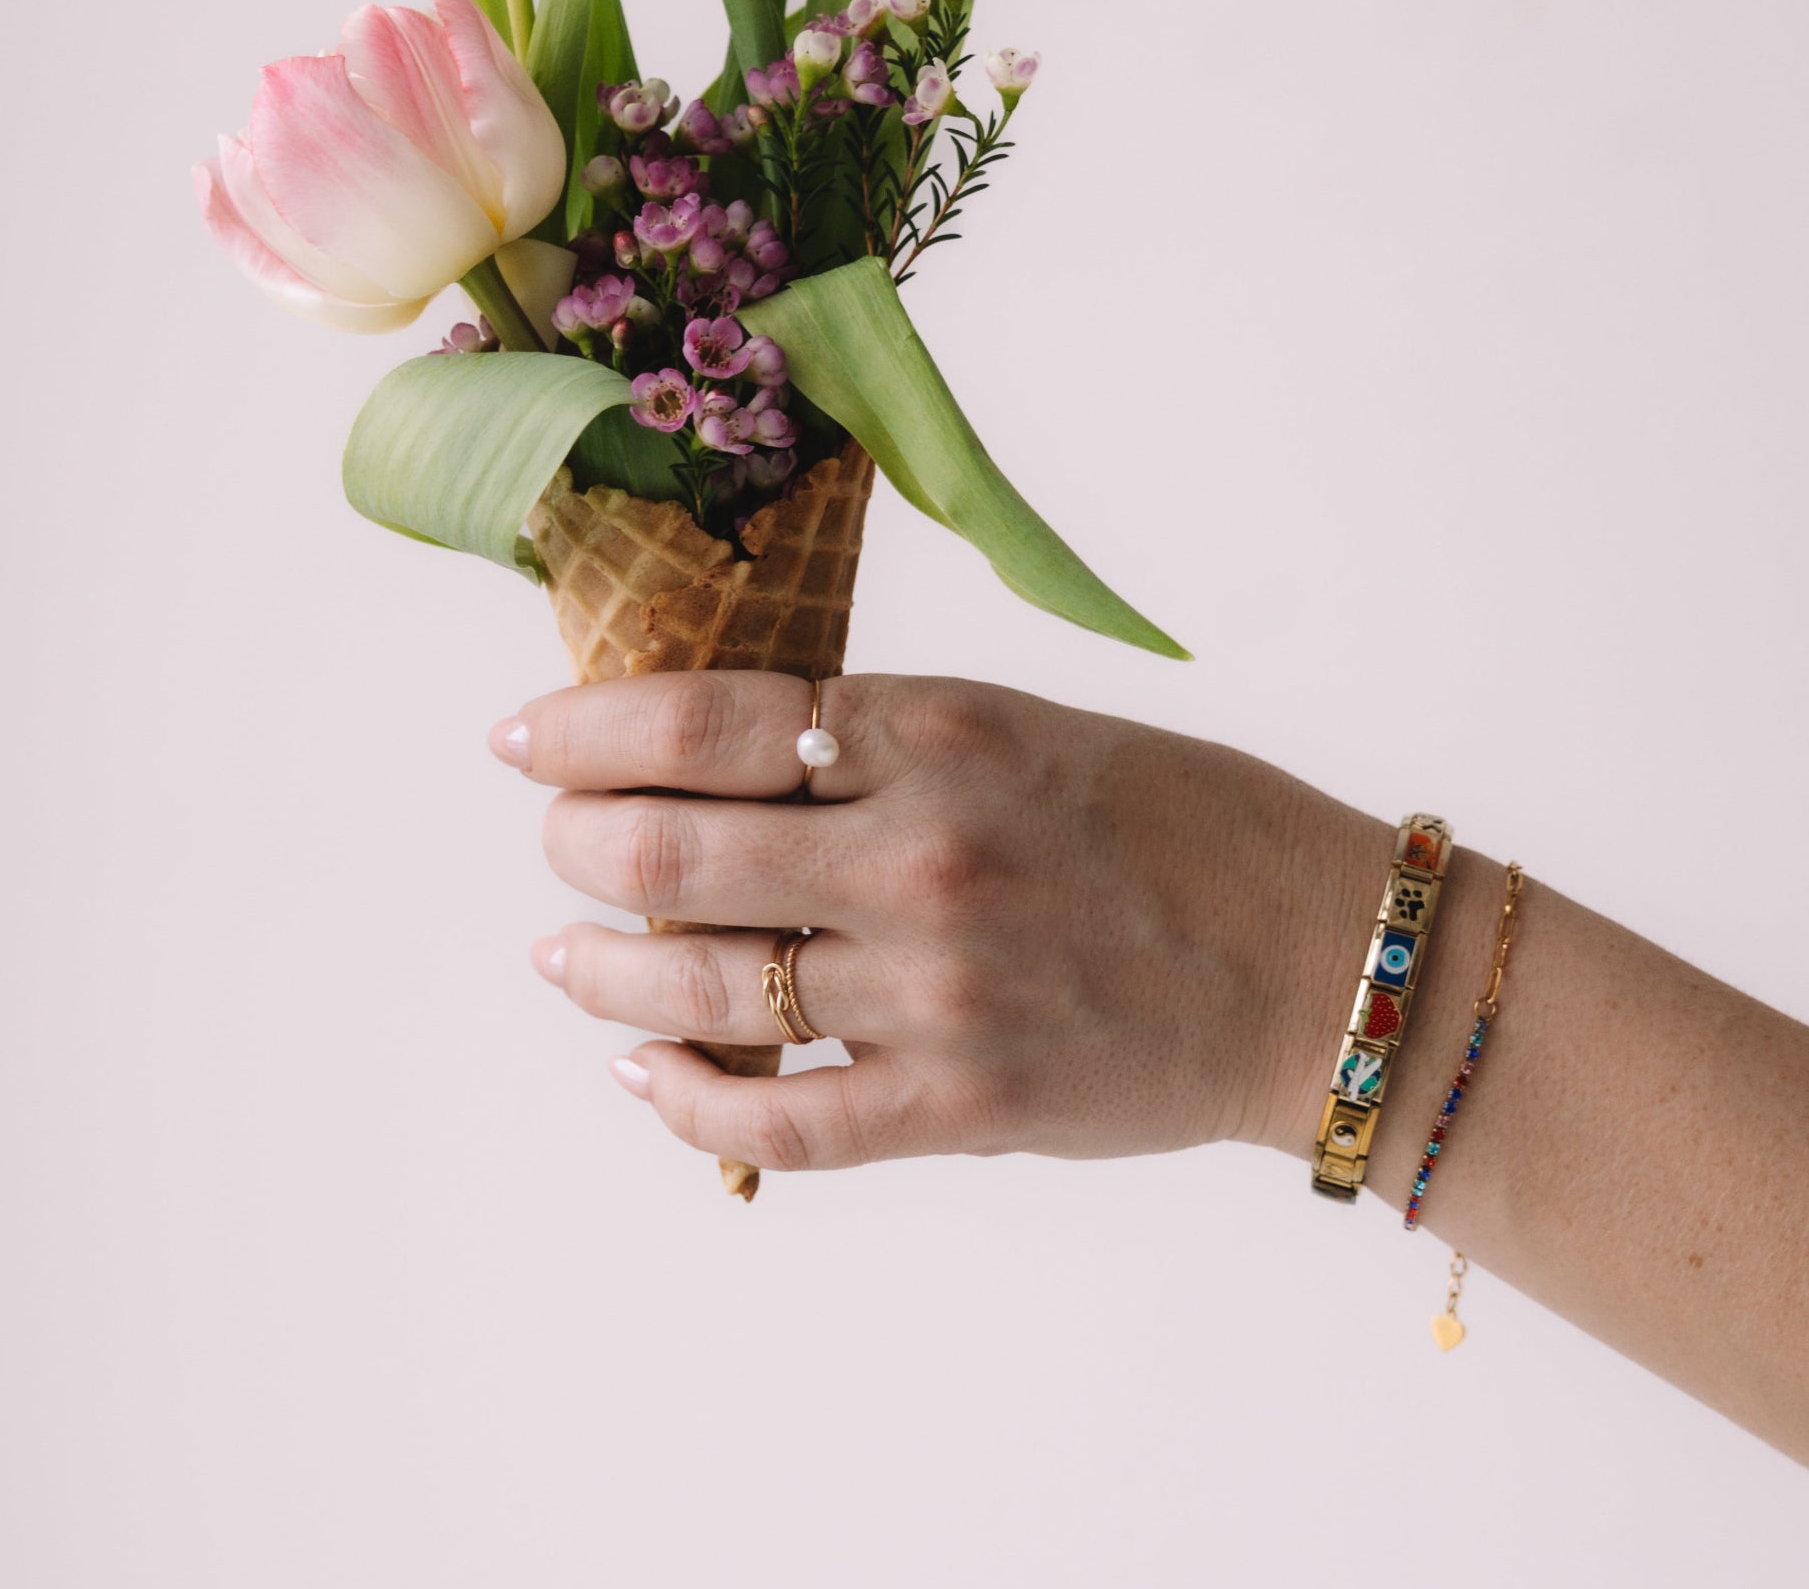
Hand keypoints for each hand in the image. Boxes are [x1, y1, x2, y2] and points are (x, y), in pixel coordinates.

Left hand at [490, 671, 1387, 1174]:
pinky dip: (683, 1100)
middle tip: (555, 842)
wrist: (1320, 962)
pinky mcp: (959, 1108)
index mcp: (937, 730)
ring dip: (598, 971)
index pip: (699, 720)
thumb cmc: (1174, 819)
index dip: (582, 730)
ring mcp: (936, 992)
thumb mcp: (1018, 726)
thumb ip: (866, 741)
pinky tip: (643, 1072)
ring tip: (563, 951)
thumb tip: (704, 755)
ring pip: (697, 989)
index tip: (522, 741)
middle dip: (573, 845)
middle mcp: (921, 853)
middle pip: (667, 853)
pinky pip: (774, 1123)